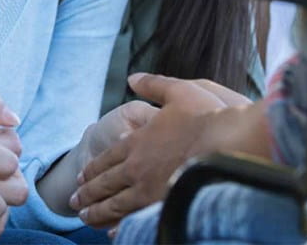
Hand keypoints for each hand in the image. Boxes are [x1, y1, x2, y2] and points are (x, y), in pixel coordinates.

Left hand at [69, 73, 247, 227]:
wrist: (233, 146)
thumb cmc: (208, 118)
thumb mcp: (178, 91)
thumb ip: (153, 85)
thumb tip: (133, 77)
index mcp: (137, 142)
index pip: (107, 159)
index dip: (93, 168)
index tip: (81, 176)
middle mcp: (137, 168)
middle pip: (105, 184)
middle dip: (88, 193)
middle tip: (74, 201)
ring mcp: (149, 191)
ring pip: (115, 205)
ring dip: (97, 211)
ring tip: (84, 217)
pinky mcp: (164, 208)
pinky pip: (136, 221)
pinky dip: (122, 228)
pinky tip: (113, 233)